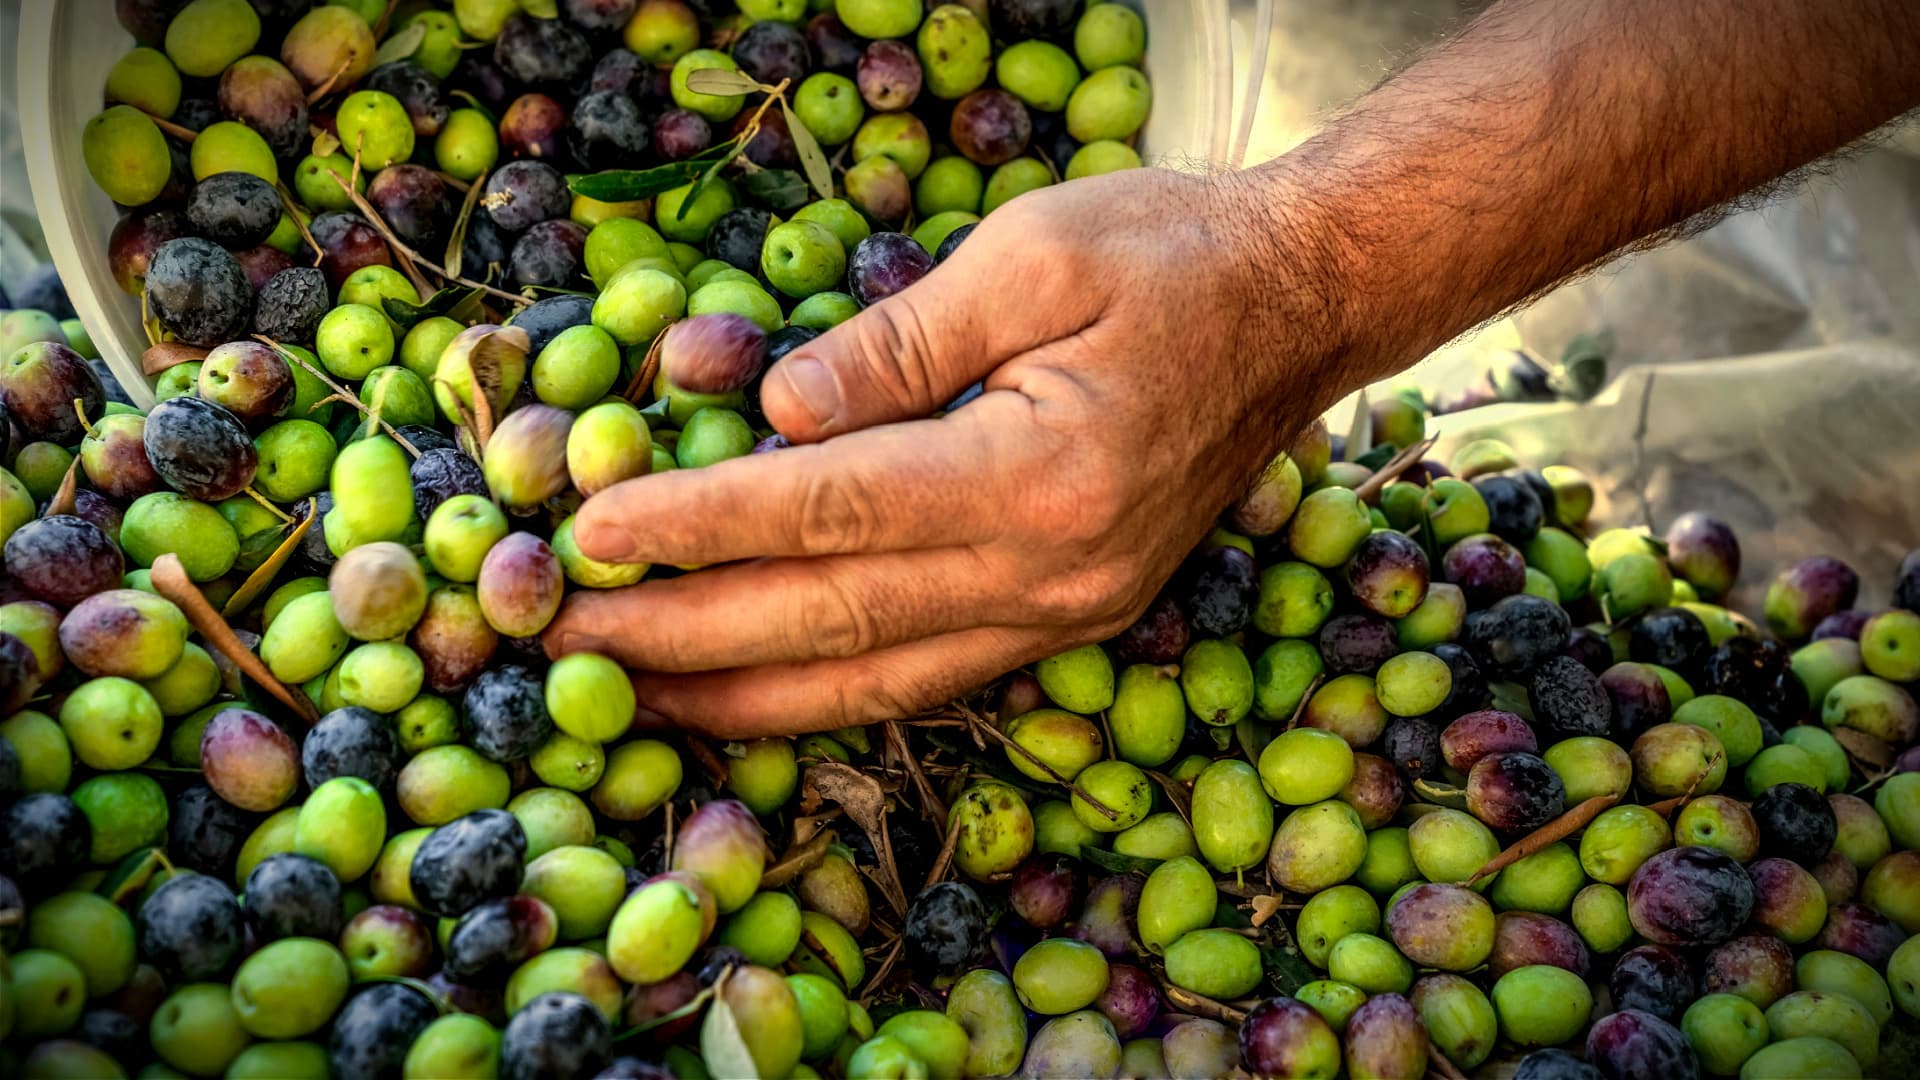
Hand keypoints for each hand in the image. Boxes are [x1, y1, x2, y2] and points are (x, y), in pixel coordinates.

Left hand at [543, 167, 1340, 736]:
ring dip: (742, 697)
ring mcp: (1067, 613)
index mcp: (1040, 475)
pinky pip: (929, 680)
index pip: (826, 513)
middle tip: (560, 647)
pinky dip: (830, 698)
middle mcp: (1052, 574)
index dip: (698, 524)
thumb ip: (897, 344)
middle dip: (683, 636)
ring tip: (631, 702)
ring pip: (875, 683)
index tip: (591, 532)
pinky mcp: (1071, 620)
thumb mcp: (1035, 255)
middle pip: (831, 622)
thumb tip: (773, 410)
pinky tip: (755, 697)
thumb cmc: (1176, 256)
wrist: (1304, 309)